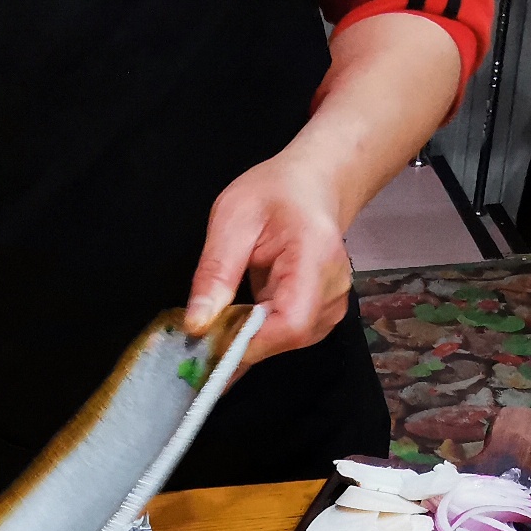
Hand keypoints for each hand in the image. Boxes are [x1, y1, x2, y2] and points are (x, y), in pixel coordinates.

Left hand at [183, 151, 354, 363]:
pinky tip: (246, 315)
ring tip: (228, 315)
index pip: (292, 322)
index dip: (251, 342)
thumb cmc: (274, 193)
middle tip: (208, 331)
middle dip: (244, 341)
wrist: (312, 187)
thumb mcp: (232, 219)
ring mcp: (333, 304)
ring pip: (287, 342)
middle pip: (289, 337)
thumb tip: (197, 325)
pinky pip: (289, 336)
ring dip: (252, 337)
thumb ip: (215, 273)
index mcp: (315, 257)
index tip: (212, 342)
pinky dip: (262, 332)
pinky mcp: (325, 314)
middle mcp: (333, 288)